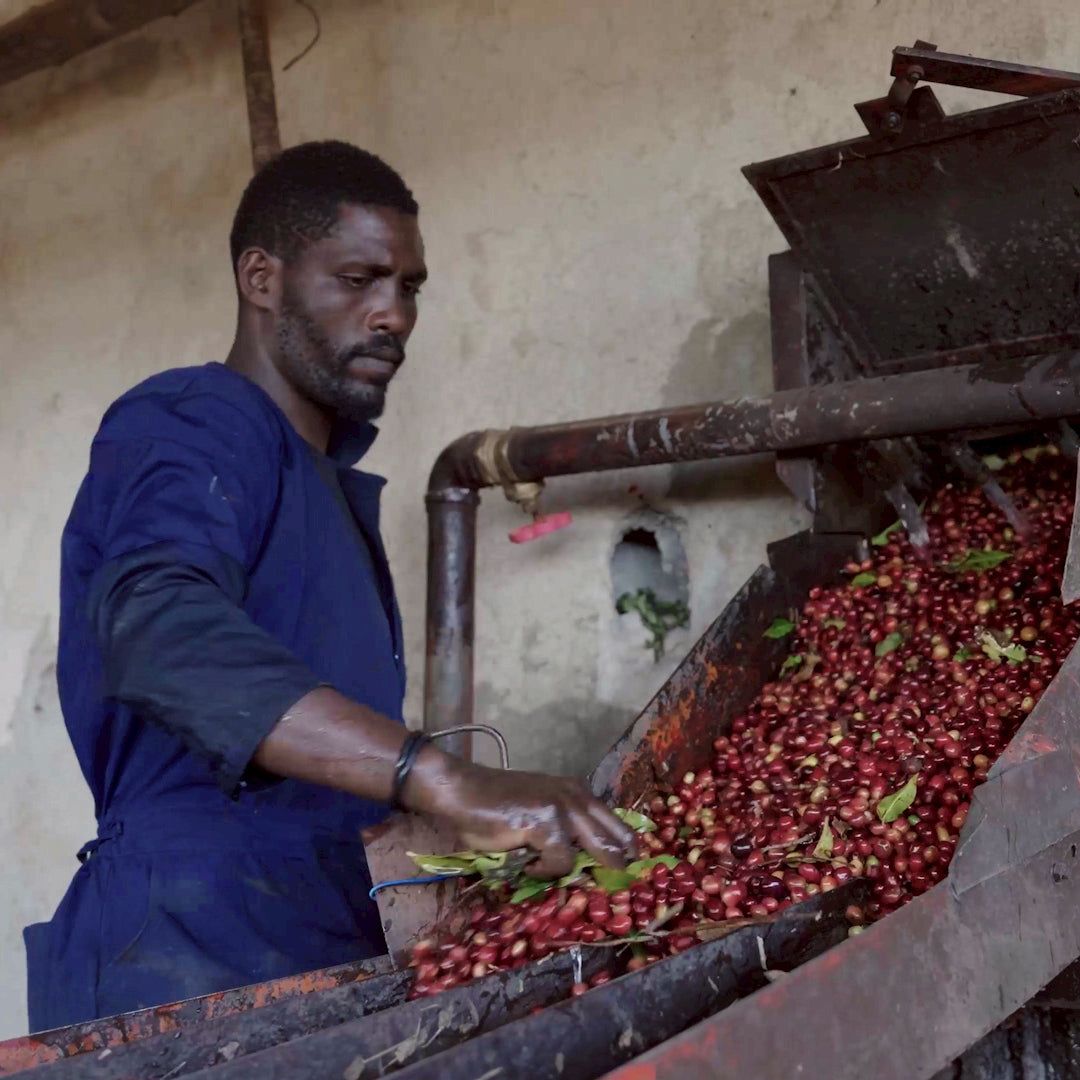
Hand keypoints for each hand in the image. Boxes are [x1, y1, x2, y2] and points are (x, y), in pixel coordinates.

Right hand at [404, 748, 635, 877]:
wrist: (464, 792)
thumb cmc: (496, 806)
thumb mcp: (540, 812)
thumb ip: (564, 831)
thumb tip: (585, 864)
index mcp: (578, 792)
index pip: (616, 823)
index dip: (627, 848)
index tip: (630, 870)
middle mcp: (577, 797)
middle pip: (618, 839)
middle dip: (621, 865)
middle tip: (621, 884)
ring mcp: (563, 809)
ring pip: (596, 850)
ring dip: (578, 869)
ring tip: (548, 869)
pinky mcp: (546, 824)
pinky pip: (560, 861)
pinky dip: (544, 870)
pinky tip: (527, 864)